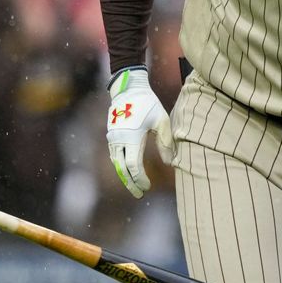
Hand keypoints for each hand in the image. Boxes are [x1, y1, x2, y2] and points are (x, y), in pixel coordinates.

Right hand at [106, 67, 173, 197]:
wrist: (128, 88)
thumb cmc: (148, 103)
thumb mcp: (162, 121)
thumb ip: (166, 142)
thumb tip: (170, 163)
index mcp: (131, 137)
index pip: (133, 166)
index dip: (140, 179)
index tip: (148, 187)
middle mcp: (118, 139)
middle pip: (122, 169)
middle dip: (130, 183)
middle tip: (140, 194)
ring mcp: (112, 137)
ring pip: (116, 163)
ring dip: (124, 176)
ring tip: (134, 186)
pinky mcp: (111, 135)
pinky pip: (114, 155)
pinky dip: (120, 166)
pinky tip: (128, 171)